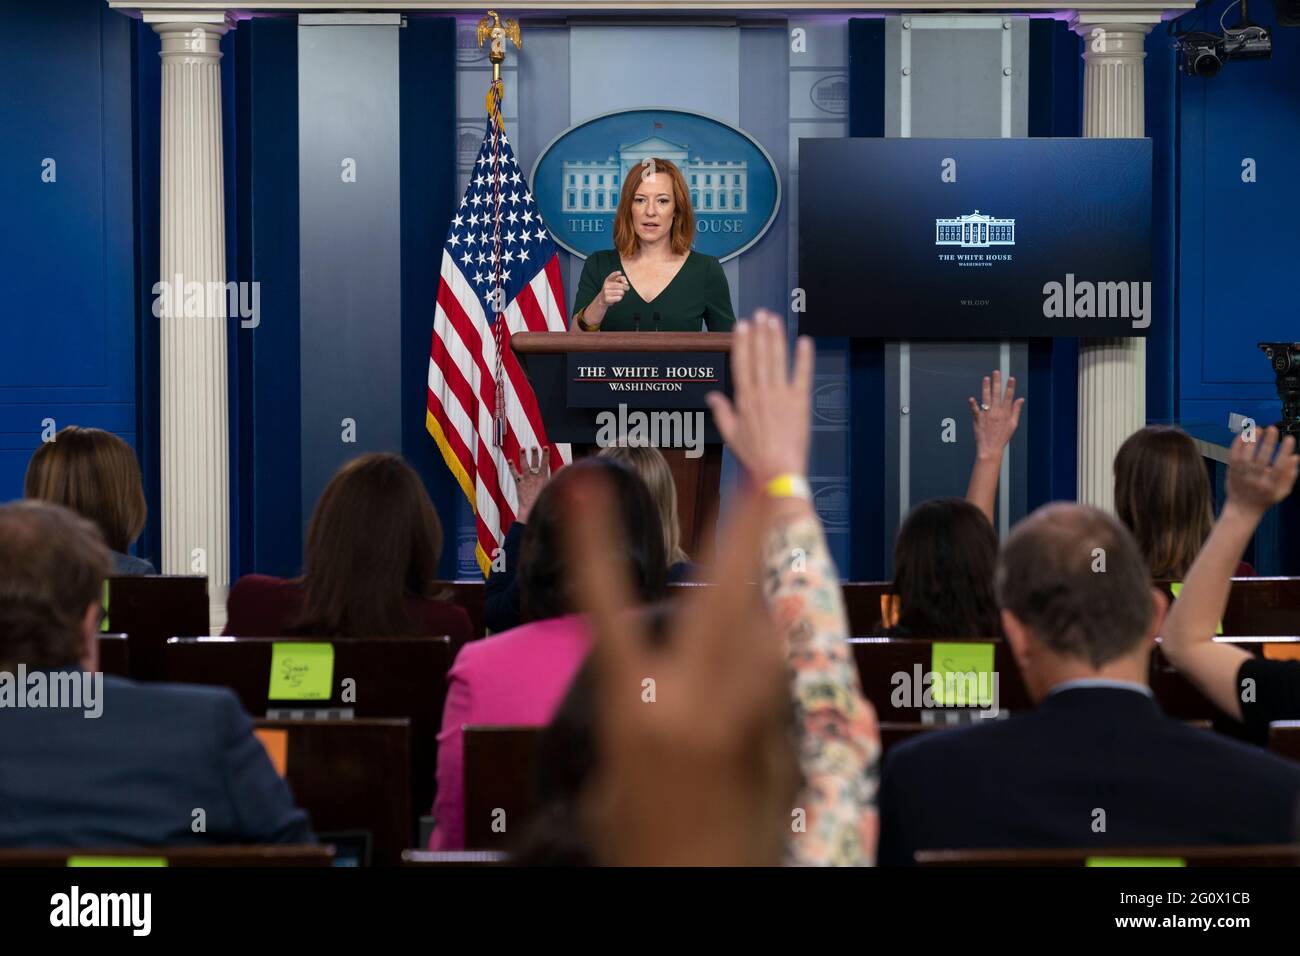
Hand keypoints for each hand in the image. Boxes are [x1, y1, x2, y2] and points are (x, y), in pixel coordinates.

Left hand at [508, 447, 550, 521]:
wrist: (531, 509)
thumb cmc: (542, 500)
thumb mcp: (551, 487)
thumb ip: (557, 475)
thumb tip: (564, 467)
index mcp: (543, 477)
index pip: (545, 463)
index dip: (545, 455)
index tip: (545, 447)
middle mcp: (534, 477)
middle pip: (534, 462)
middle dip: (534, 454)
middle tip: (534, 447)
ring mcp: (526, 479)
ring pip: (524, 465)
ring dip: (522, 456)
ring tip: (522, 448)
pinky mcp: (519, 484)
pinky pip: (514, 473)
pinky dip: (512, 466)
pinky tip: (510, 460)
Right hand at [562, 471, 794, 865]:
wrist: (696, 890)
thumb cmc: (641, 838)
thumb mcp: (620, 766)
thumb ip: (645, 703)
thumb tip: (670, 659)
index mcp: (633, 708)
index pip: (604, 607)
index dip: (594, 542)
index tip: (588, 485)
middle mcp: (690, 704)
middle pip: (725, 596)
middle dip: (747, 533)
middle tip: (766, 482)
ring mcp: (742, 721)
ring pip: (764, 637)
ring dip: (760, 612)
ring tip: (760, 591)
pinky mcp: (779, 741)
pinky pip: (778, 684)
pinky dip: (768, 670)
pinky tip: (755, 684)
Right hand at [600, 271, 629, 308]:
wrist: (602, 299)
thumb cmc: (611, 289)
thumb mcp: (614, 283)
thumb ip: (621, 280)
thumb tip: (626, 283)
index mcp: (608, 280)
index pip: (612, 275)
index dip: (617, 273)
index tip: (620, 272)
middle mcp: (606, 285)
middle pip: (621, 285)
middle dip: (626, 287)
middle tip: (627, 288)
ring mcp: (606, 292)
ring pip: (621, 292)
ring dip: (622, 293)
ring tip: (619, 293)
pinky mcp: (607, 299)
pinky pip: (619, 298)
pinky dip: (620, 298)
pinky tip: (616, 297)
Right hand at [706, 310, 812, 484]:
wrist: (778, 470)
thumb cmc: (755, 456)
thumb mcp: (731, 435)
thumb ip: (722, 413)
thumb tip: (712, 397)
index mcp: (744, 400)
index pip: (742, 363)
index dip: (741, 342)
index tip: (741, 325)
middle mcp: (762, 393)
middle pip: (760, 356)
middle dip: (759, 333)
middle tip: (760, 314)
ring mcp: (782, 396)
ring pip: (777, 360)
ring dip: (776, 338)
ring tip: (774, 320)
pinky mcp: (800, 402)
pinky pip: (802, 375)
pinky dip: (804, 358)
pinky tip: (804, 342)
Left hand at [968, 370, 1023, 460]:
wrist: (991, 448)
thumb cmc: (1002, 437)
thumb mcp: (1013, 424)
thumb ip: (1016, 410)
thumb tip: (1021, 399)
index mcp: (1005, 413)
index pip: (1008, 397)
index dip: (1010, 387)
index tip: (1011, 378)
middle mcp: (996, 412)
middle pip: (997, 394)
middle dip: (997, 382)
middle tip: (996, 372)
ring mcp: (987, 415)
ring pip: (986, 399)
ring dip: (986, 388)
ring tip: (986, 378)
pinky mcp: (978, 419)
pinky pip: (975, 410)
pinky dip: (973, 405)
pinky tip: (972, 398)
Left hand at [1225, 426, 1298, 518]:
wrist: (1242, 509)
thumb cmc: (1264, 499)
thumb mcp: (1282, 492)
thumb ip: (1290, 475)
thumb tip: (1295, 457)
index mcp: (1270, 485)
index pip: (1279, 467)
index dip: (1285, 452)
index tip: (1289, 439)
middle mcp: (1255, 480)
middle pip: (1262, 459)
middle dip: (1268, 442)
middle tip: (1273, 429)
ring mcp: (1242, 475)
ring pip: (1246, 455)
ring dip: (1252, 440)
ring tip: (1258, 429)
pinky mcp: (1231, 471)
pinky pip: (1233, 455)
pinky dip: (1237, 444)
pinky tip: (1243, 435)